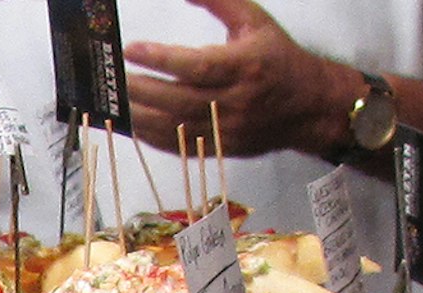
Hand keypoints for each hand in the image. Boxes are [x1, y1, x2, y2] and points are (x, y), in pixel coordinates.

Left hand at [125, 0, 353, 162]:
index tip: (134, 49)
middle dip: (141, 90)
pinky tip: (133, 125)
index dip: (162, 59)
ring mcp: (228, 129)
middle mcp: (236, 101)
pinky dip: (153, 137)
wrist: (309, 106)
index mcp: (246, 66)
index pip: (198, 65)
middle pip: (180, 100)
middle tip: (114, 79)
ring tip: (114, 103)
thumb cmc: (279, 59)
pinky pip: (180, 146)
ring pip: (176, 128)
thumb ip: (220, 3)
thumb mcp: (255, 22)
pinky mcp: (222, 148)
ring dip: (140, 117)